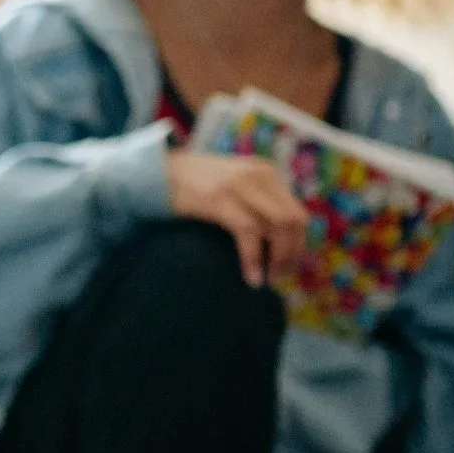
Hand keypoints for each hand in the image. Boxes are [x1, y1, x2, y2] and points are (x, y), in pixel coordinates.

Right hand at [165, 150, 310, 285]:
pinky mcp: (220, 199)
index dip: (299, 244)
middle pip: (293, 221)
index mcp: (266, 173)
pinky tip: (251, 278)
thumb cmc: (190, 186)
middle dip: (292, 254)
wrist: (154, 172)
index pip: (298, 213)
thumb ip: (254, 202)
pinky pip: (249, 233)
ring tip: (267, 280)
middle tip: (280, 277)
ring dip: (278, 259)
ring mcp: (240, 186)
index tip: (287, 267)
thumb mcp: (231, 187)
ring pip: (278, 227)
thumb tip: (274, 239)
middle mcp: (259, 176)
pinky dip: (254, 260)